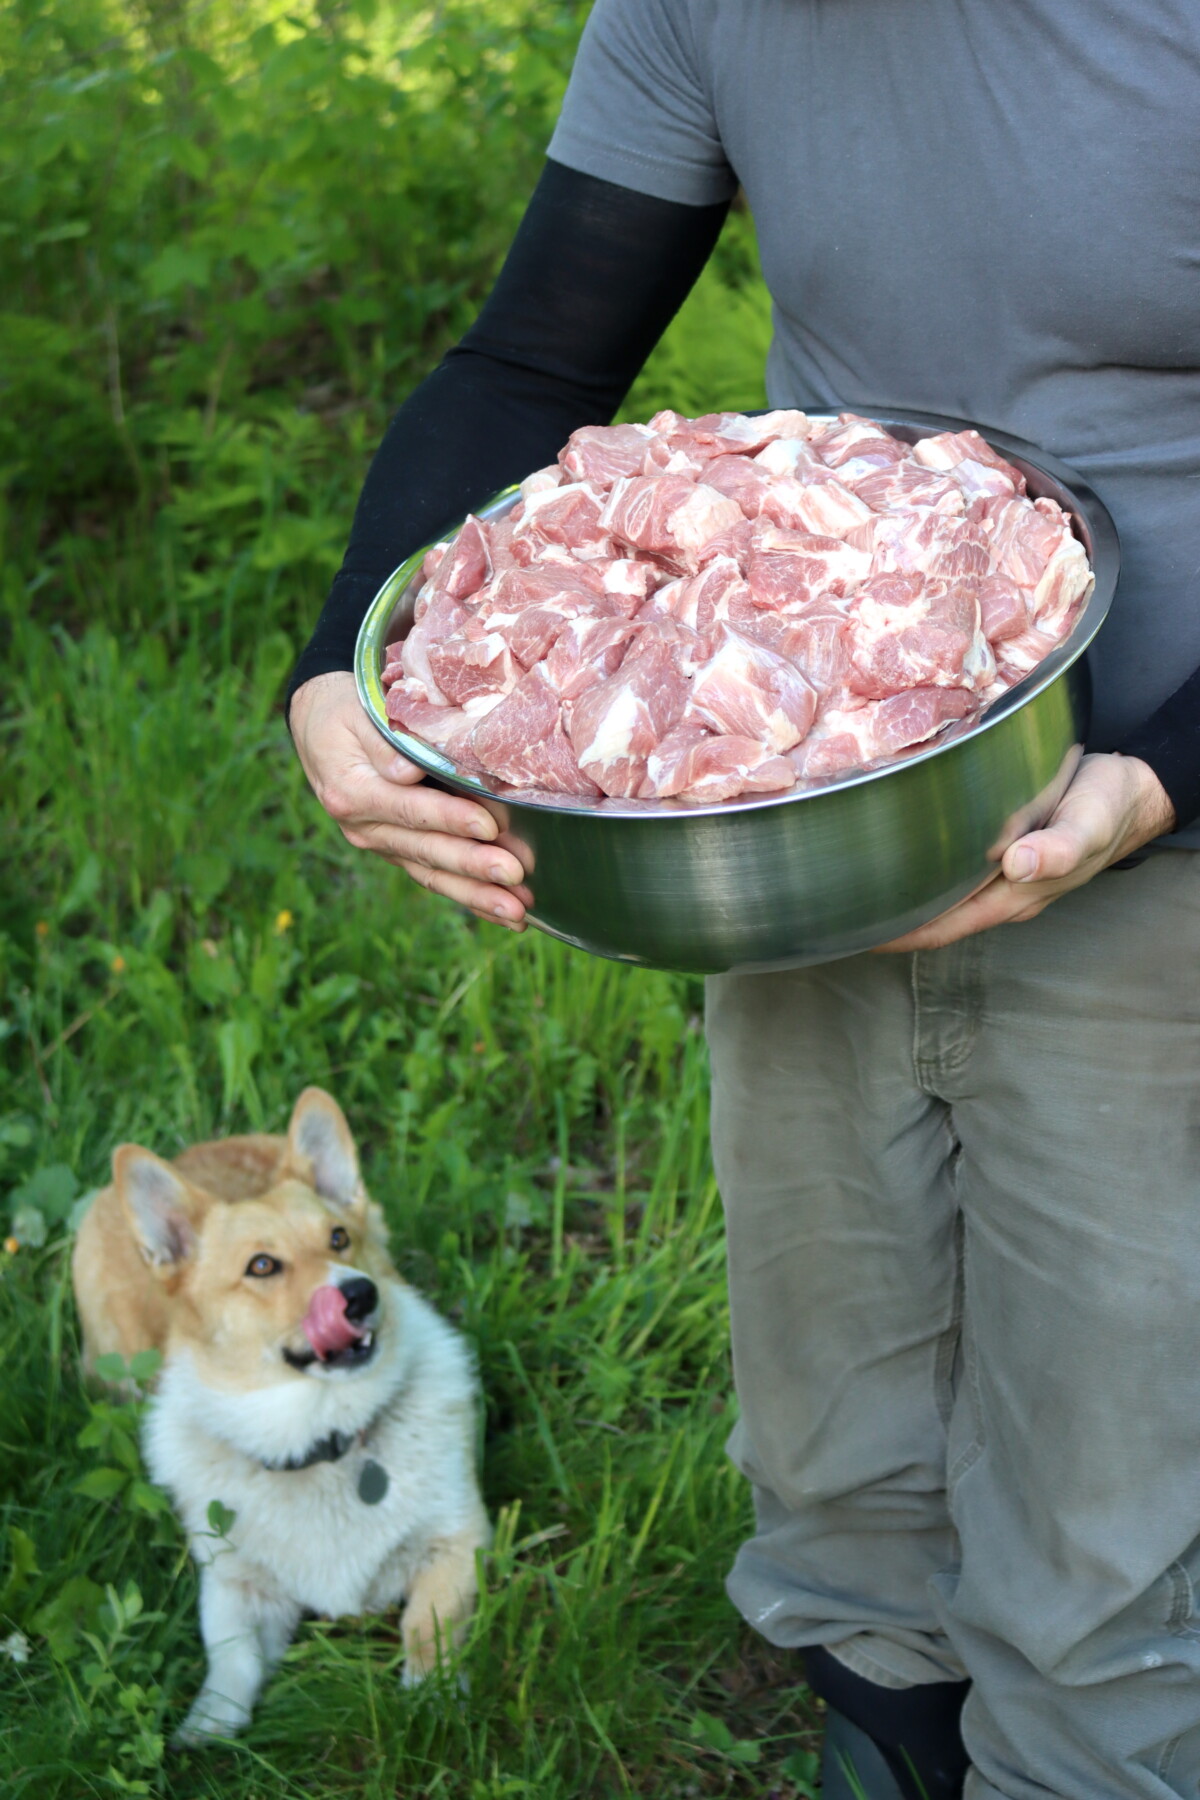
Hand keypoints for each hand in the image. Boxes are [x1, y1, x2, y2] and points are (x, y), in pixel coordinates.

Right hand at [289, 671, 532, 929]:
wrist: (319, 727)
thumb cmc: (346, 711)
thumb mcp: (355, 712)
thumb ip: (382, 743)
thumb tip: (407, 771)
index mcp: (353, 791)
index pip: (408, 808)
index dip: (449, 818)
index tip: (488, 826)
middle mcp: (365, 828)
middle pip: (425, 850)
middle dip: (473, 866)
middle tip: (514, 876)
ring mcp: (383, 844)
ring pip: (433, 874)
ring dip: (477, 895)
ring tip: (518, 910)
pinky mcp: (400, 851)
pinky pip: (436, 878)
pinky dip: (471, 898)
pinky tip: (507, 916)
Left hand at [875, 752, 1174, 951]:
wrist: (1133, 791)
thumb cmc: (1108, 807)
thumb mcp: (1088, 825)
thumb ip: (1058, 848)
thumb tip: (1019, 865)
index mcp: (1014, 895)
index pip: (943, 926)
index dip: (901, 934)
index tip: (854, 934)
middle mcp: (1001, 890)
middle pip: (934, 916)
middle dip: (889, 918)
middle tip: (835, 909)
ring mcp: (1001, 873)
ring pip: (941, 893)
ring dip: (902, 894)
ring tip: (852, 886)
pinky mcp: (1001, 848)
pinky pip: (954, 867)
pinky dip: (923, 865)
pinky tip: (899, 852)